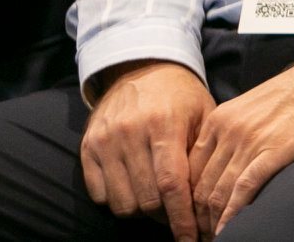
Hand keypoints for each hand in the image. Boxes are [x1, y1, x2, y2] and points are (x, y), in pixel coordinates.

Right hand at [80, 60, 214, 241]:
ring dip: (141, 210)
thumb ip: (202, 153)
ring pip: (121, 202)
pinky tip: (134, 187)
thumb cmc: (180, 96)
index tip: (190, 239)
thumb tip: (206, 199)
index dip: (180, 218)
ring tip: (156, 198)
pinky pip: (99, 194)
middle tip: (177, 212)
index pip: (171, 184)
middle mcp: (131, 133)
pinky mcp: (87, 148)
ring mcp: (105, 141)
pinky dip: (117, 199)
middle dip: (164, 215)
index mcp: (164, 124)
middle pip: (145, 199)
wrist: (141, 68)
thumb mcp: (203, 114)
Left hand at [188, 66, 293, 236]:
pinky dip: (232, 215)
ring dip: (213, 222)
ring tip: (216, 237)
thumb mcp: (250, 105)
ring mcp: (249, 141)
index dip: (188, 199)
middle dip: (198, 217)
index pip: (190, 170)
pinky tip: (229, 229)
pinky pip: (244, 190)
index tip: (193, 216)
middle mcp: (228, 130)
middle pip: (201, 186)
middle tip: (202, 234)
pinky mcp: (274, 151)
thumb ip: (231, 130)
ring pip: (218, 193)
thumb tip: (220, 166)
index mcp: (219, 119)